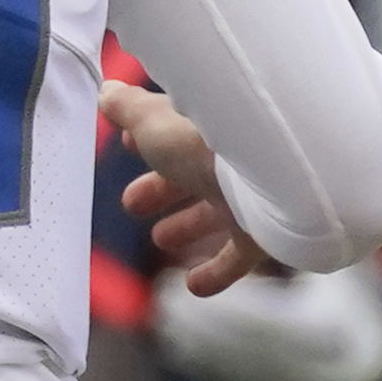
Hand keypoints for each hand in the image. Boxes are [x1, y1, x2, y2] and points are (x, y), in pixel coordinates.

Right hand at [102, 80, 271, 296]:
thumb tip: (107, 94)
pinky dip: (216, 271)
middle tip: (132, 202)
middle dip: (160, 187)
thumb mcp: (151, 120)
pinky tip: (195, 286)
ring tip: (162, 239)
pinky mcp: (266, 231)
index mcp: (199, 125)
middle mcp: (227, 157)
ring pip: (215, 212)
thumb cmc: (206, 140)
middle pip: (190, 173)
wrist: (274, 172)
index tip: (127, 144)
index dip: (145, 138)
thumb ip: (126, 109)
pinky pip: (239, 256)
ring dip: (188, 225)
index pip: (170, 129)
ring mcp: (249, 195)